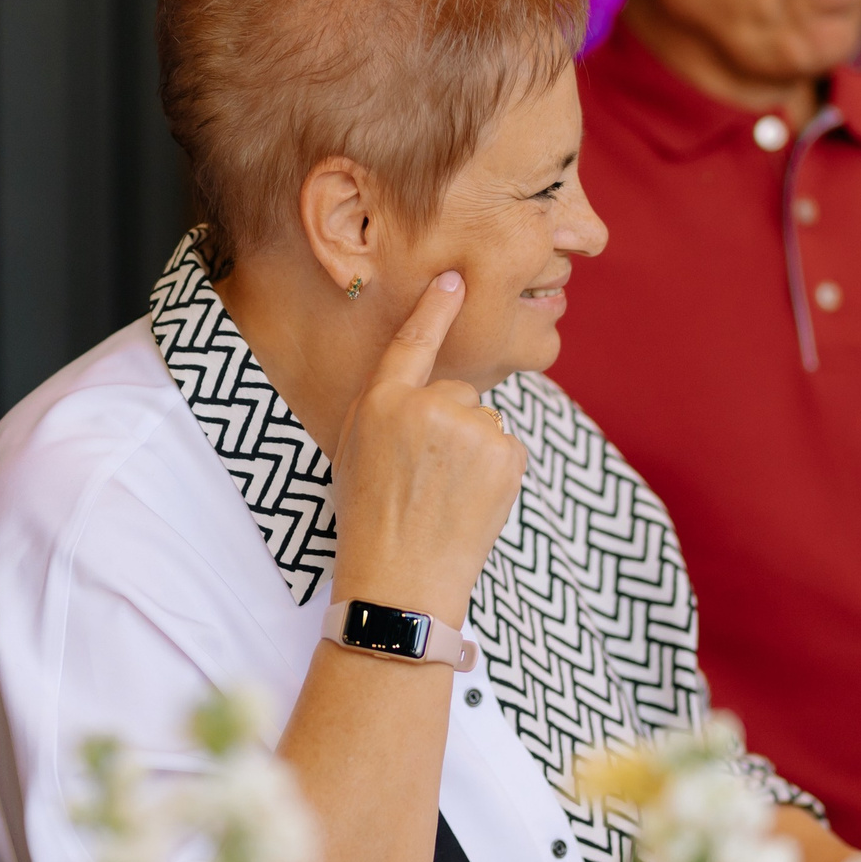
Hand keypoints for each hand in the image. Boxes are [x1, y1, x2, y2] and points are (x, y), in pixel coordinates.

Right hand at [328, 272, 527, 626]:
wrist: (400, 583)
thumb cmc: (370, 522)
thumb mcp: (355, 453)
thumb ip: (387, 409)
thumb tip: (424, 388)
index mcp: (381, 401)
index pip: (413, 342)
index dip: (435, 308)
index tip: (454, 278)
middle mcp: (426, 404)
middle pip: (457, 393)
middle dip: (450, 427)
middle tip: (426, 479)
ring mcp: (470, 427)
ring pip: (483, 423)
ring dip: (474, 453)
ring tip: (445, 497)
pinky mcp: (505, 452)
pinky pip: (505, 447)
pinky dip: (495, 472)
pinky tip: (470, 502)